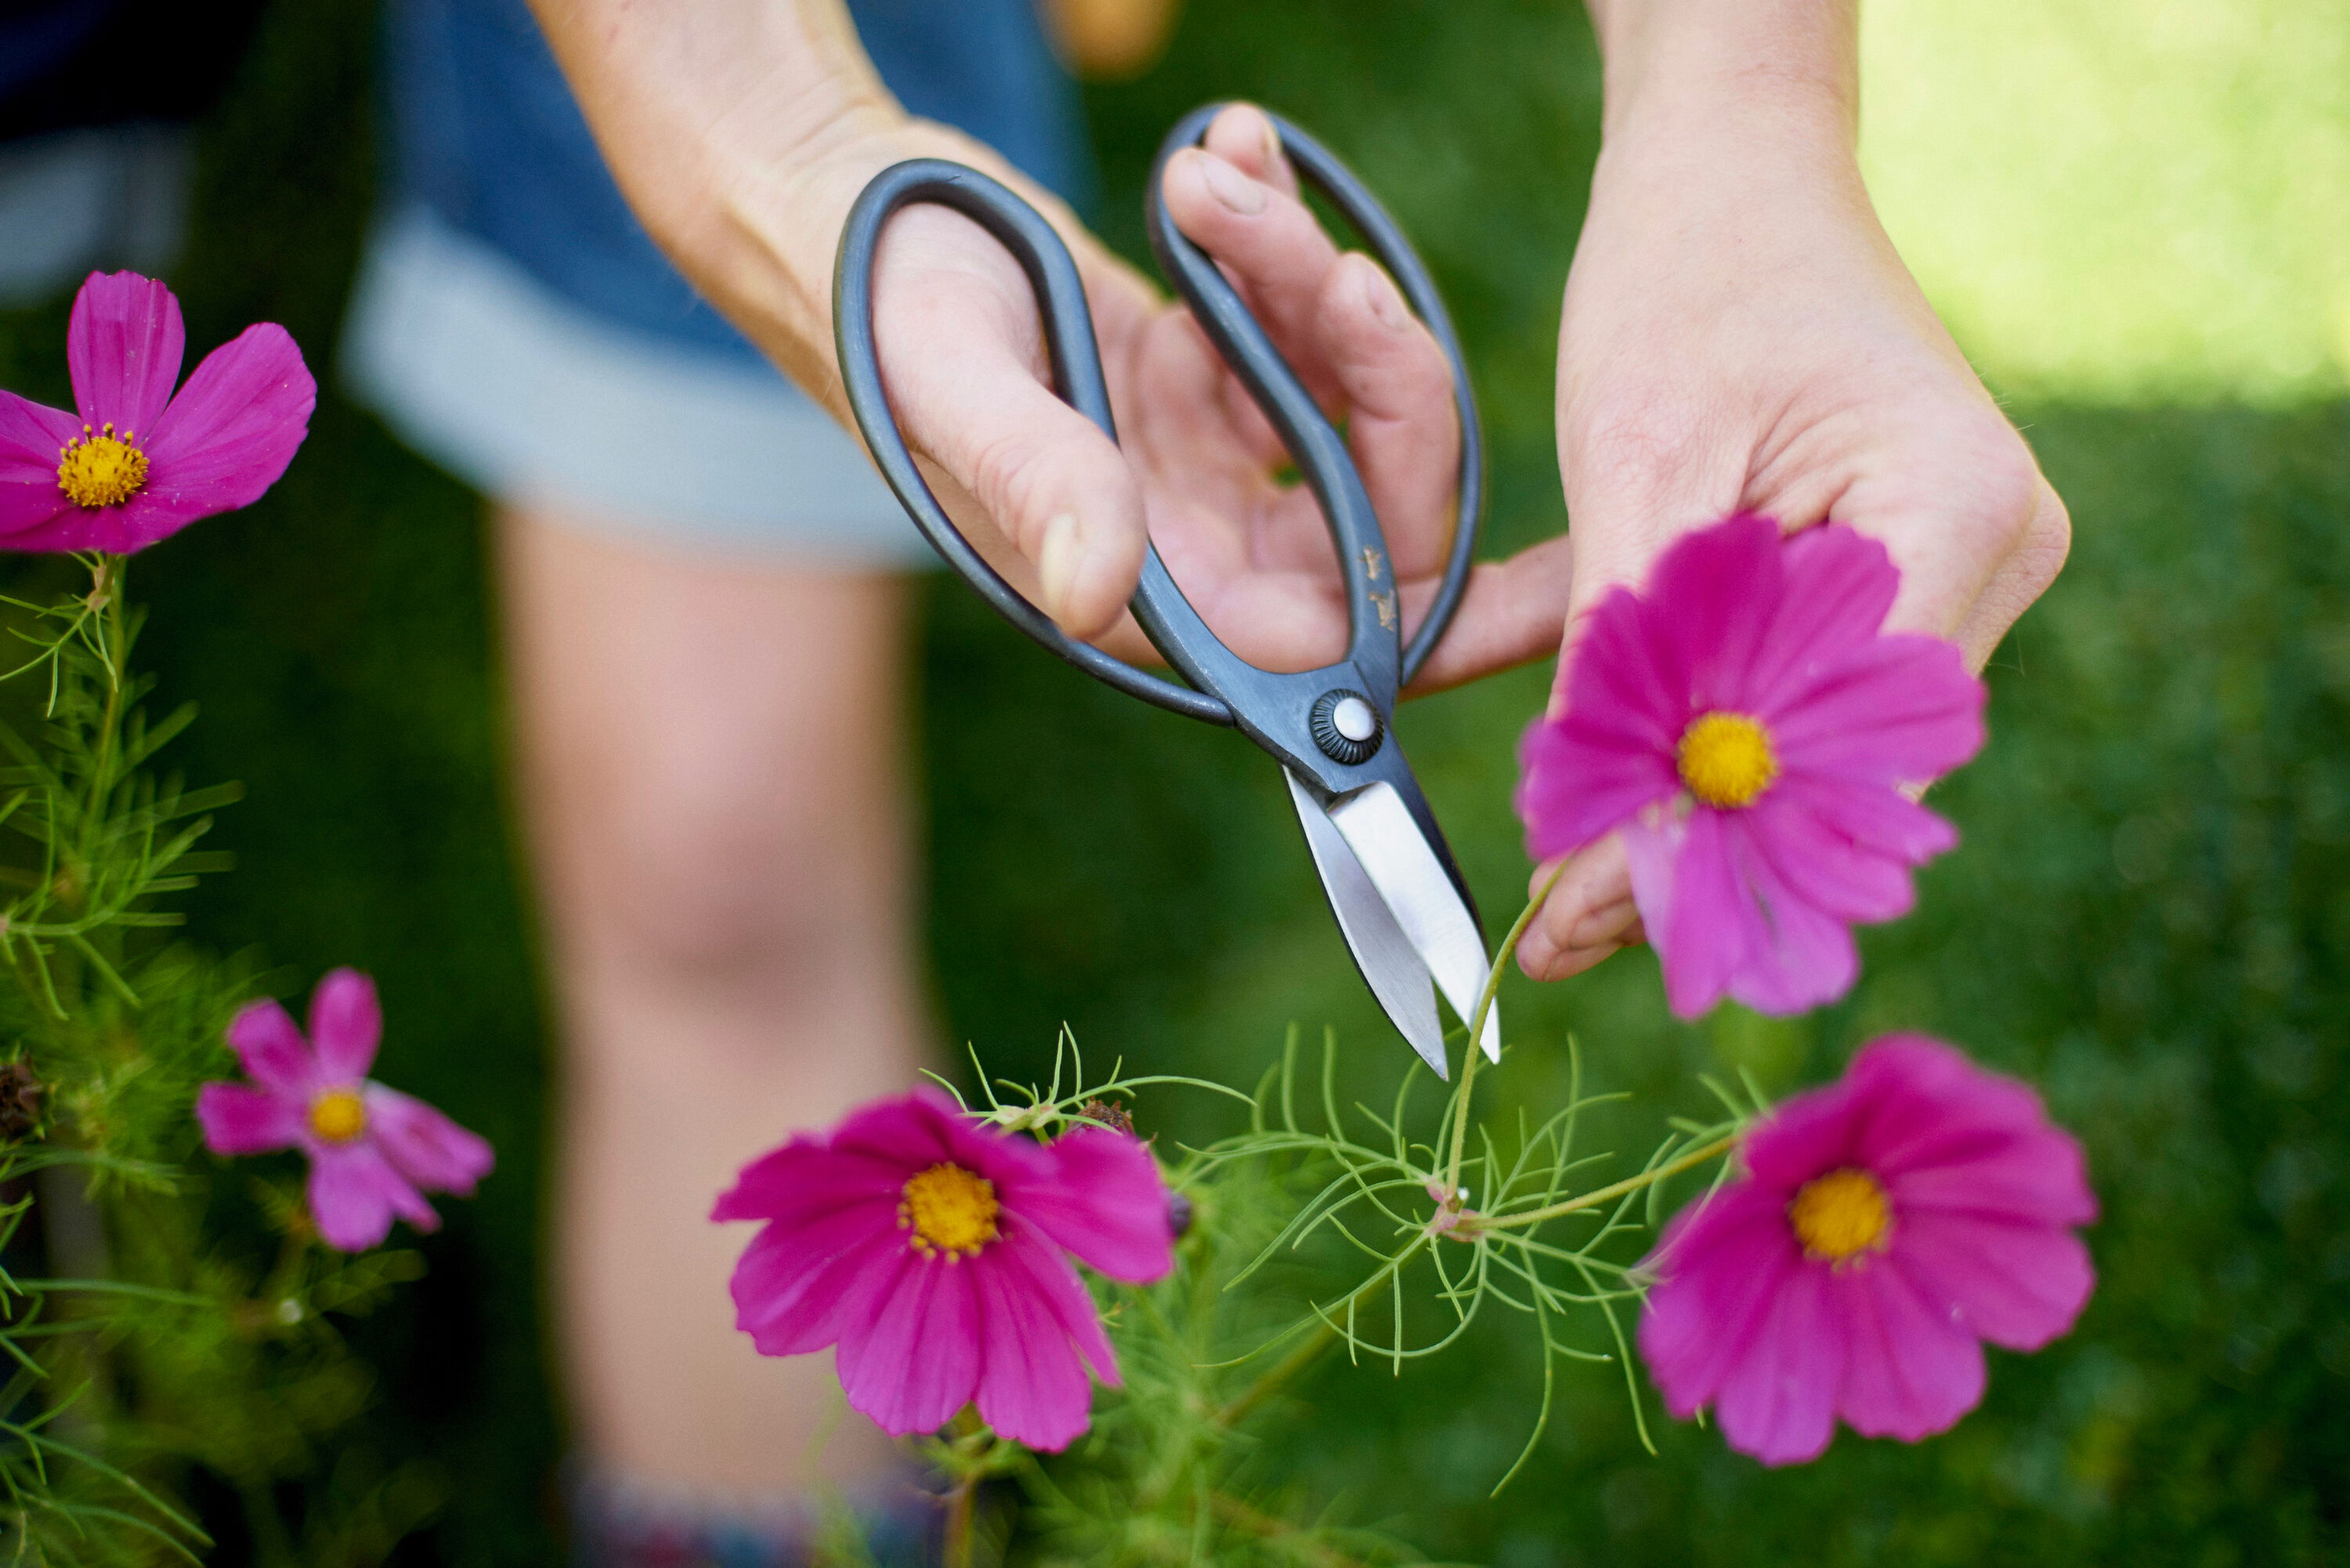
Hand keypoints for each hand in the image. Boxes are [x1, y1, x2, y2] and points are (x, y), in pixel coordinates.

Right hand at [526, 0, 1569, 689]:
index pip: (1333, 649)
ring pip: (1340, 402)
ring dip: (1305, 280)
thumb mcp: (950, 381)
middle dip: (1377, 378)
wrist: (826, 203)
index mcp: (1140, 590)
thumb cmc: (869, 297)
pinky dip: (1277, 242)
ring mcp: (1194, 464)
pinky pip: (1289, 332)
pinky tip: (1227, 154)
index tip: (1562, 584)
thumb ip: (1036, 480)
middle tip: (1324, 269)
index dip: (1452, 630)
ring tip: (1219, 175)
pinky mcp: (1192, 384)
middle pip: (1371, 510)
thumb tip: (1101, 593)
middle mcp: (1183, 546)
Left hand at [1517, 32, 2068, 981]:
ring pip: (1819, 747)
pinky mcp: (1900, 577)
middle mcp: (1991, 556)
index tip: (1583, 918)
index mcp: (1955, 513)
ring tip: (1569, 906)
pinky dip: (1704, 745)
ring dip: (1693, 810)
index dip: (1708, 840)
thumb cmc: (1683, 275)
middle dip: (1696, 852)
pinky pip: (1802, 695)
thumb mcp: (1629, 471)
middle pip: (1841, 767)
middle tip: (1560, 940)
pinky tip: (1611, 809)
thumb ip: (1623, 656)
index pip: (1838, 741)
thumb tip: (1590, 843)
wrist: (1730, 171)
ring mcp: (1959, 571)